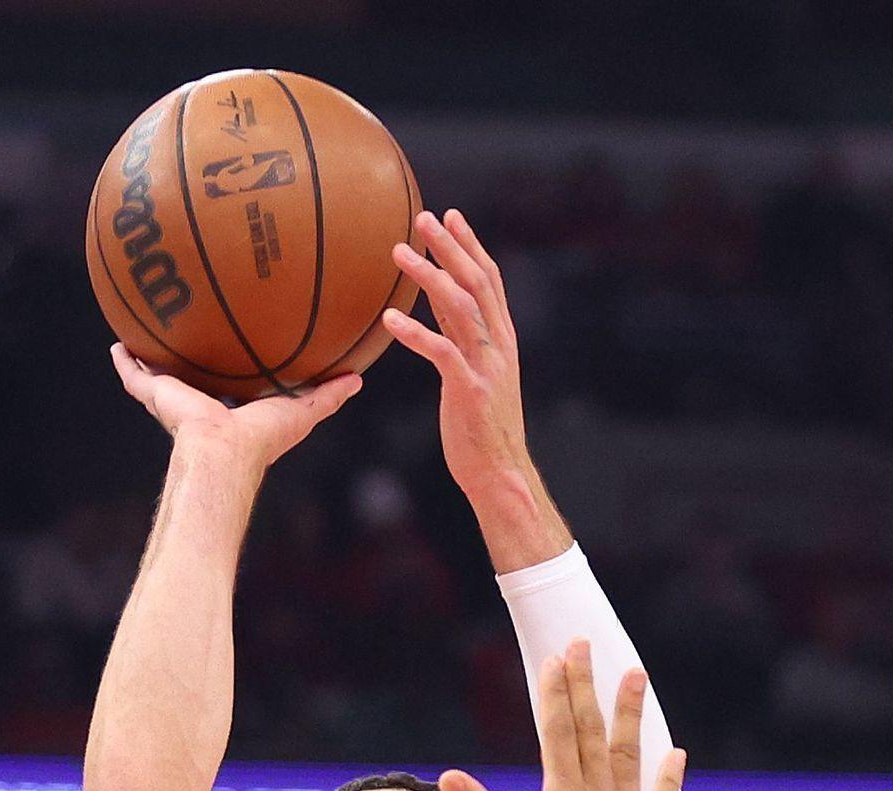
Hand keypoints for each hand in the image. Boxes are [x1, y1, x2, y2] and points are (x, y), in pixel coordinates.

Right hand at [110, 344, 359, 471]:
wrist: (224, 450)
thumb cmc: (264, 438)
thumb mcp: (304, 410)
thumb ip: (328, 396)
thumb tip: (359, 379)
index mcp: (230, 411)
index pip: (231, 387)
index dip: (234, 371)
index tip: (236, 350)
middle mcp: (200, 406)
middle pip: (192, 379)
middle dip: (190, 361)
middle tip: (188, 334)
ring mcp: (175, 400)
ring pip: (160, 375)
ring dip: (153, 357)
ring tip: (145, 332)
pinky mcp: (156, 395)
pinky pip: (134, 374)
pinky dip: (125, 360)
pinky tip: (118, 342)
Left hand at [384, 210, 535, 503]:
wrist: (501, 472)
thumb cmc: (482, 428)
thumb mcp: (477, 374)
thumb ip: (463, 339)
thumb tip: (441, 308)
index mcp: (502, 339)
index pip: (489, 280)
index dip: (470, 245)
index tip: (450, 216)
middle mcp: (499, 346)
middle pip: (476, 282)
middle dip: (450, 246)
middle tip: (423, 217)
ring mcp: (486, 366)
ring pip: (460, 307)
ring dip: (429, 276)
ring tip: (399, 253)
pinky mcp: (469, 390)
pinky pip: (442, 352)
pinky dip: (415, 332)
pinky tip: (389, 318)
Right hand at [437, 641, 685, 790]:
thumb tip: (451, 775)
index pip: (558, 733)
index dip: (555, 693)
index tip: (555, 656)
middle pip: (592, 731)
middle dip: (585, 686)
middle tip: (583, 643)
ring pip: (630, 755)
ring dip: (630, 713)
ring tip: (635, 675)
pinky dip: (668, 775)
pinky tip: (675, 754)